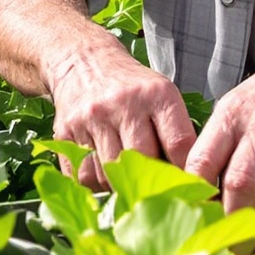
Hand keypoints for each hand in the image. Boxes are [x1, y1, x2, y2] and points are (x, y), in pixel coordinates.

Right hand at [42, 37, 194, 189]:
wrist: (84, 62)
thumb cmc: (131, 87)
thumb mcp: (162, 95)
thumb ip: (177, 133)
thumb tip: (189, 181)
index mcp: (156, 95)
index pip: (179, 144)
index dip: (186, 171)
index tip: (186, 186)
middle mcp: (123, 104)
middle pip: (144, 161)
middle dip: (152, 182)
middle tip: (155, 191)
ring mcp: (92, 118)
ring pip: (111, 174)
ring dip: (121, 186)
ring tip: (127, 182)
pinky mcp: (66, 132)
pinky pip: (83, 175)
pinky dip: (95, 185)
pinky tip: (103, 178)